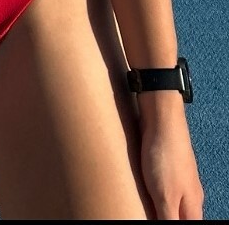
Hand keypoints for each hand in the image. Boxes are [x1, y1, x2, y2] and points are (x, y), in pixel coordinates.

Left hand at [139, 102, 203, 218]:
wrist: (162, 120)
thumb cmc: (165, 158)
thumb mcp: (165, 197)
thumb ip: (169, 219)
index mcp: (193, 206)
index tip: (157, 219)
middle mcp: (190, 194)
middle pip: (183, 217)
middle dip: (166, 218)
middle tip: (146, 215)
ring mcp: (179, 178)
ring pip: (173, 203)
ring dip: (160, 208)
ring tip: (144, 208)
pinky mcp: (166, 165)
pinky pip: (163, 187)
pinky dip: (154, 194)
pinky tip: (143, 192)